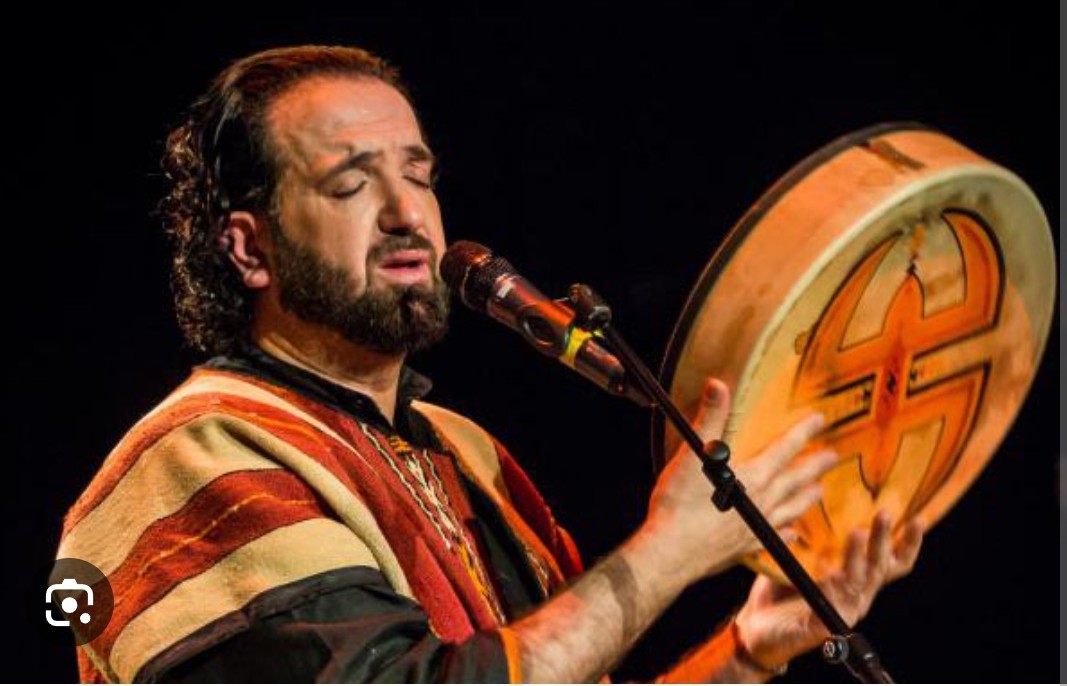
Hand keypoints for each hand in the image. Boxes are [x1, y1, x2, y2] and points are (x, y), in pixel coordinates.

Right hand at [645, 377, 838, 581]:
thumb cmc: (680, 503)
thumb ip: (709, 419)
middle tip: (834, 457)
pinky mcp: (746, 547)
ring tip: (820, 491)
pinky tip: (794, 535)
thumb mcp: (692, 454)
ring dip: (806, 499)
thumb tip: (719, 385)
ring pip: (791, 509)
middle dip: (815, 466)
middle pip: (796, 480)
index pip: (785, 449)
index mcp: (753, 476)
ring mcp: (757, 527)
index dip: (803, 432)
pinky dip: (787, 535)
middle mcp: (762, 502)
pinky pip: (775, 539)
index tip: (821, 420)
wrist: (671, 552)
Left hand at [734, 511, 923, 669]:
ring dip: (858, 558)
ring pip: (857, 584)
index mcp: (856, 582)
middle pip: (879, 569)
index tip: (918, 519)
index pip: (892, 564)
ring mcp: (841, 615)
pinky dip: (831, 591)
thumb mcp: (798, 560)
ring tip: (856, 533)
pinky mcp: (821, 630)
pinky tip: (829, 575)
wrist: (757, 628)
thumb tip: (812, 499)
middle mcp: (856, 598)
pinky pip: (830, 609)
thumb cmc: (780, 592)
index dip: (908, 544)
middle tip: (884, 514)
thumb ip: (809, 538)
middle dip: (882, 540)